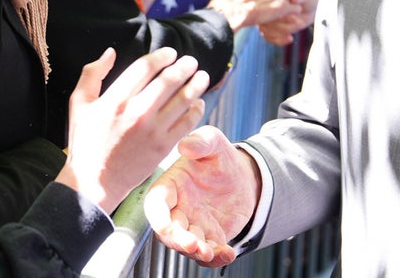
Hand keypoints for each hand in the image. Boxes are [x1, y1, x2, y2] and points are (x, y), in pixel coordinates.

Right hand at [58, 47, 209, 212]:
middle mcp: (136, 112)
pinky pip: (187, 123)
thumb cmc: (85, 142)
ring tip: (202, 77)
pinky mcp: (163, 148)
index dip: (161, 56)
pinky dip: (196, 110)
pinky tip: (198, 103)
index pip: (145, 68)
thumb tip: (110, 52)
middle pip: (168, 80)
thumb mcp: (78, 103)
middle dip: (183, 67)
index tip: (170, 53)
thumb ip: (92, 73)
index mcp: (115, 99)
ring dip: (195, 85)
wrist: (95, 182)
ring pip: (182, 100)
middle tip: (191, 61)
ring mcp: (152, 131)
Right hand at [144, 125, 259, 266]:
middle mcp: (178, 208)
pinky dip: (216, 258)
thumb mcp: (214, 141)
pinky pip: (209, 253)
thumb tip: (185, 146)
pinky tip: (228, 252)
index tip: (165, 227)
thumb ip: (200, 141)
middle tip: (193, 245)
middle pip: (168, 231)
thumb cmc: (221, 156)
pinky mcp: (210, 237)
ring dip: (195, 253)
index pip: (156, 204)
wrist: (243, 176)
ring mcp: (193, 224)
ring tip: (209, 253)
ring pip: (186, 245)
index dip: (157, 217)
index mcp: (171, 185)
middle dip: (178, 241)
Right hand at [257, 0, 319, 44]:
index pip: (266, 5)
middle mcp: (264, 4)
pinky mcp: (270, 26)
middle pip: (265, 20)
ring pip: (265, 30)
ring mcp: (266, 16)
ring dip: (283, 32)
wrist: (311, 3)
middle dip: (283, 24)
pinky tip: (290, 38)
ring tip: (298, 25)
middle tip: (299, 21)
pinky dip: (279, 40)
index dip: (281, 12)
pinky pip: (267, 36)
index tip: (297, 10)